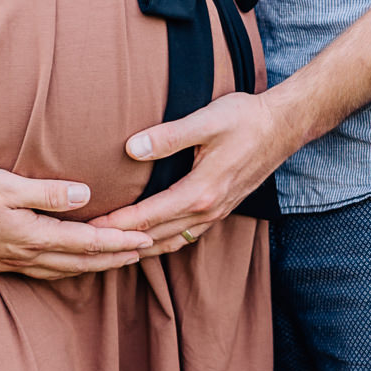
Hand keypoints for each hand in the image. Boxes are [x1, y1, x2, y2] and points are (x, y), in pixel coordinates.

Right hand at [0, 166, 154, 278]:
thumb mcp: (4, 185)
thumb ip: (46, 192)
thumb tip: (85, 196)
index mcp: (33, 236)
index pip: (87, 242)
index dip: (118, 241)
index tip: (144, 238)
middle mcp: (28, 256)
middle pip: (82, 263)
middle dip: (115, 258)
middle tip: (143, 252)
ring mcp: (15, 264)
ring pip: (66, 271)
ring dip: (96, 267)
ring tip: (118, 260)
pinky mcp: (3, 264)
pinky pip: (47, 273)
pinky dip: (70, 270)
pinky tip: (75, 266)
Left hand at [90, 91, 302, 255]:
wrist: (284, 127)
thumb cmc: (245, 119)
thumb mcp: (206, 121)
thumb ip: (168, 136)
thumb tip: (132, 148)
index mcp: (200, 192)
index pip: (146, 217)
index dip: (114, 224)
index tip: (87, 228)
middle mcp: (207, 211)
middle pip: (154, 237)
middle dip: (120, 243)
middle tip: (87, 246)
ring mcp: (215, 213)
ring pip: (170, 242)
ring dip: (140, 249)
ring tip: (111, 251)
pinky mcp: (220, 210)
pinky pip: (185, 237)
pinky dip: (162, 243)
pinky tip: (148, 241)